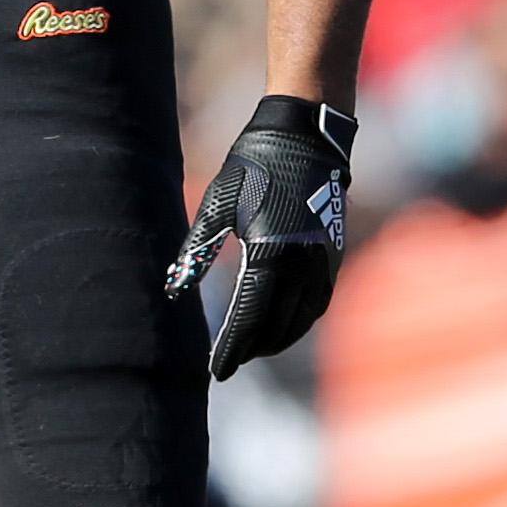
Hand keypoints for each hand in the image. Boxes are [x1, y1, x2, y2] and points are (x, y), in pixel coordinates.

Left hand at [165, 95, 355, 380]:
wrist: (305, 136)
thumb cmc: (253, 166)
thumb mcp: (217, 204)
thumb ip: (196, 250)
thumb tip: (173, 288)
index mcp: (269, 253)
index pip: (248, 317)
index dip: (232, 347)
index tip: (217, 370)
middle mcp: (301, 263)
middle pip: (276, 325)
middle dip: (252, 348)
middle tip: (229, 362)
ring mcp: (322, 261)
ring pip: (301, 318)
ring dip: (278, 339)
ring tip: (253, 348)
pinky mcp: (333, 255)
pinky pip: (318, 302)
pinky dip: (300, 321)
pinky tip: (284, 325)